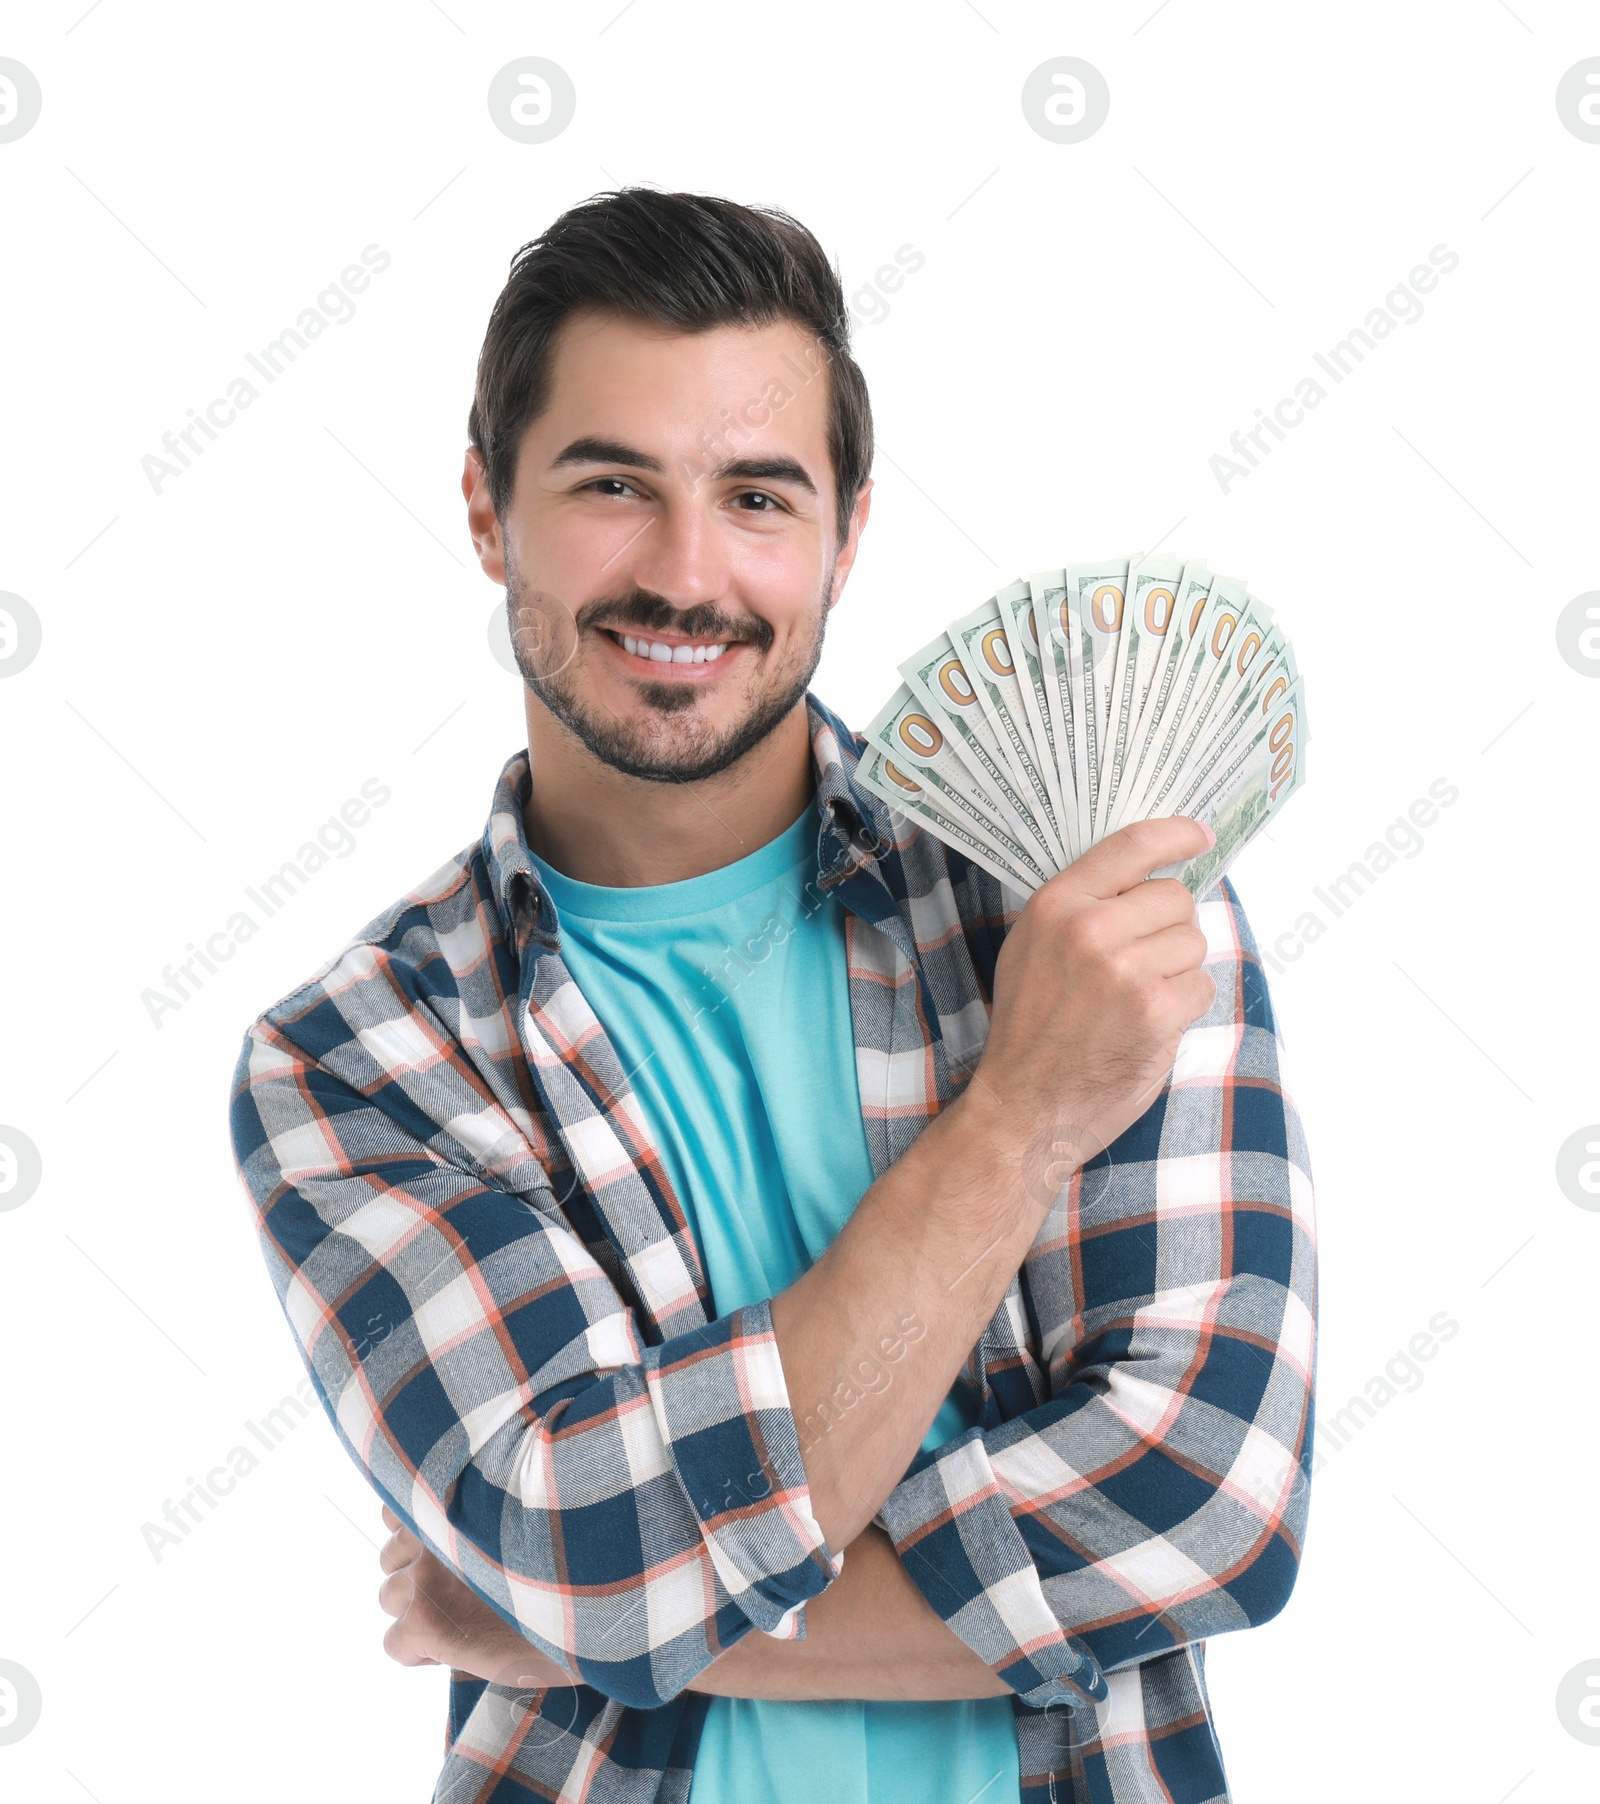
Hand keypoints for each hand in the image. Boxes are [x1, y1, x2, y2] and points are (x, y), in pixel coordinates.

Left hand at [376, 1505, 575, 1687]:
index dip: (419, 1535)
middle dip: (418, 1576)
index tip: (447, 1553)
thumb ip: (481, 1519)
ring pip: (389, 1596)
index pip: (399, 1506)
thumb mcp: (526, 1523)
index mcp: (458, 1499)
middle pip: (391, 1555)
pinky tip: (458, 1649)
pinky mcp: (423, 1618)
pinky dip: (419, 1652)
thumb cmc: (572, 1572)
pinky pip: (394, 1643)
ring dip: (418, 1610)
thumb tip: (452, 1535)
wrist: (591, 1616)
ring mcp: (426, 1573)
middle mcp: (435, 1528)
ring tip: (462, 1619)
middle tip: (462, 1593)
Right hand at [969, 816, 1217, 1182]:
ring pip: (1194, 942)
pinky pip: (1202, 986)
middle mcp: (1090, 930)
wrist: (1024, 1105)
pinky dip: (1184, 1006)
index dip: (1175, 834)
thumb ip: (1079, 909)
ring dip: (1178, 970)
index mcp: (1056, 906)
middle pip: (1175, 898)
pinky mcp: (1156, 1011)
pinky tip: (1148, 1024)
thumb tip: (1144, 880)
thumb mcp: (1031, 948)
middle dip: (1169, 928)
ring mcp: (1125, 971)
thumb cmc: (1031, 1027)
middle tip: (1141, 962)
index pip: (1130, 846)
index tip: (1198, 835)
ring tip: (1136, 999)